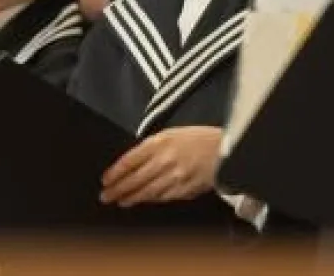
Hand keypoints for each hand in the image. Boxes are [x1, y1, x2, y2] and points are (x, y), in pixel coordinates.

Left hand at [100, 126, 222, 206]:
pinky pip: (163, 197)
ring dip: (131, 197)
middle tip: (106, 196)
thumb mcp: (174, 133)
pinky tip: (145, 200)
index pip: (129, 160)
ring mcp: (175, 176)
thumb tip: (134, 162)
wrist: (227, 149)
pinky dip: (152, 199)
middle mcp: (165, 159)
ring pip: (146, 191)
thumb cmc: (202, 138)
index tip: (106, 180)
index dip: (114, 172)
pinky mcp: (185, 189)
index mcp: (160, 142)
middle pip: (134, 179)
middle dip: (117, 189)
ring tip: (122, 201)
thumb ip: (153, 146)